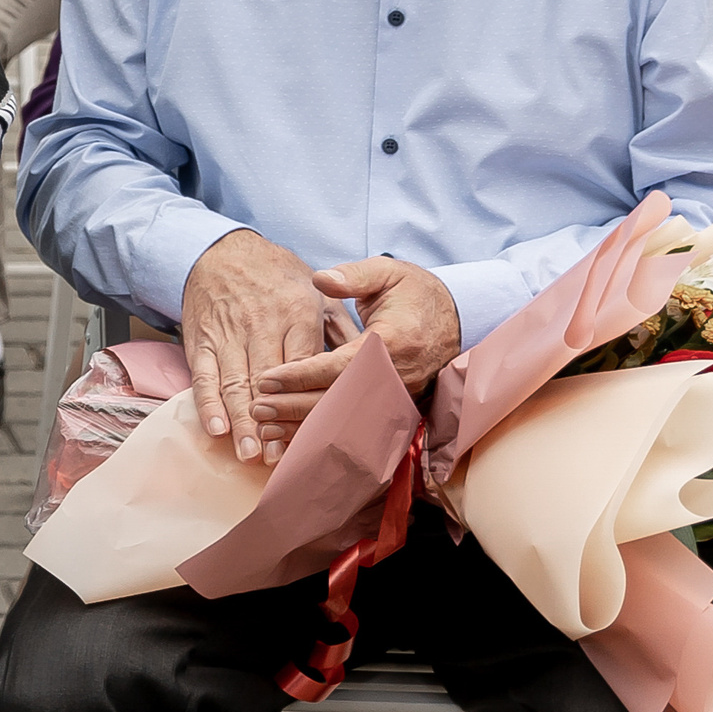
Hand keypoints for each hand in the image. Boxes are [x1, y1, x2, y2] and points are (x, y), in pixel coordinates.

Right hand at [181, 229, 338, 464]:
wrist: (221, 250)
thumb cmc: (275, 274)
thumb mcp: (317, 292)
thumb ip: (342, 330)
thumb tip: (369, 364)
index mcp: (296, 312)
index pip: (305, 364)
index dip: (307, 399)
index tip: (314, 431)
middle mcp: (261, 324)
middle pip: (267, 381)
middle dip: (272, 420)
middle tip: (277, 457)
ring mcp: (229, 334)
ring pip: (234, 383)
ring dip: (241, 422)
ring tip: (250, 453)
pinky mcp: (202, 339)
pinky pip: (203, 376)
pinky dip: (208, 404)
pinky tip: (216, 429)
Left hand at [254, 257, 462, 425]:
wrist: (458, 318)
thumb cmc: (416, 293)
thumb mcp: (388, 272)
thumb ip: (353, 275)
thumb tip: (319, 278)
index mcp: (393, 341)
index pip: (339, 366)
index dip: (301, 376)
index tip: (266, 379)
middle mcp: (397, 376)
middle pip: (339, 401)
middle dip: (295, 407)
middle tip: (255, 409)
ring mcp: (399, 397)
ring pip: (346, 421)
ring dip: (305, 428)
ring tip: (265, 428)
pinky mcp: (397, 408)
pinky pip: (356, 427)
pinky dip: (325, 434)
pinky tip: (294, 439)